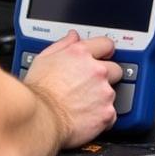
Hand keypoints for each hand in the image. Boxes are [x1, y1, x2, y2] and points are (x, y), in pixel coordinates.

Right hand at [24, 30, 122, 147]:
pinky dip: (102, 117)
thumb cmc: (38, 92)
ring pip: (112, 93)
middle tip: (90, 86)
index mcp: (81, 54)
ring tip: (83, 104)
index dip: (104, 51)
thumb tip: (73, 37)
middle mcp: (96, 70)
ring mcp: (104, 92)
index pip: (106, 44)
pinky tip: (87, 117)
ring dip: (102, 98)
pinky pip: (111, 114)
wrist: (41, 118)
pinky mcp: (107, 113)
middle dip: (106, 76)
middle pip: (115, 69)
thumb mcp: (43, 59)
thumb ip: (62, 45)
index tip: (103, 57)